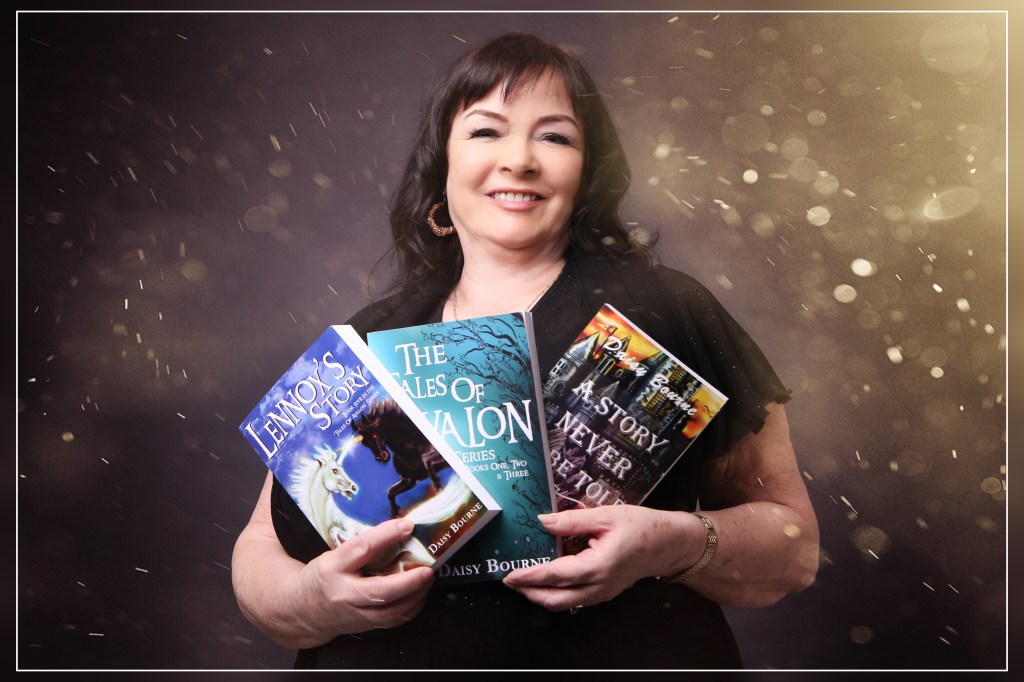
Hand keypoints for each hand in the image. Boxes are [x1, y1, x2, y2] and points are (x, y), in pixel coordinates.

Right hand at [297, 518, 434, 636]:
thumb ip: (359, 544)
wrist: (302, 610)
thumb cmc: (322, 577)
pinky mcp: (364, 626)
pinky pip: (392, 621)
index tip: (407, 525)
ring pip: (389, 612)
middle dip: (408, 582)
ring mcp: (354, 613)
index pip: (361, 548)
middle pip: (379, 591)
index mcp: (333, 567)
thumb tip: (392, 525)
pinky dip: (411, 609)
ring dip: (414, 597)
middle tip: (427, 569)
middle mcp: (343, 593)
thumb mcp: (332, 554)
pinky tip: (419, 595)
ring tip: (427, 580)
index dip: (386, 535)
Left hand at [502, 505, 681, 611]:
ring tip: (525, 582)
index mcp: (598, 566)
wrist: (669, 544)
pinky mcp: (606, 593)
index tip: (510, 575)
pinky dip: (558, 593)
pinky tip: (550, 580)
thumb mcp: (606, 516)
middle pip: (556, 599)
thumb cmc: (642, 527)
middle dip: (530, 593)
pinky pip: (576, 599)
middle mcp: (599, 586)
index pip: (555, 575)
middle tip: (511, 582)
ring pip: (565, 603)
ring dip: (542, 595)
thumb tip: (543, 521)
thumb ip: (571, 521)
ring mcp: (603, 593)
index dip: (530, 576)